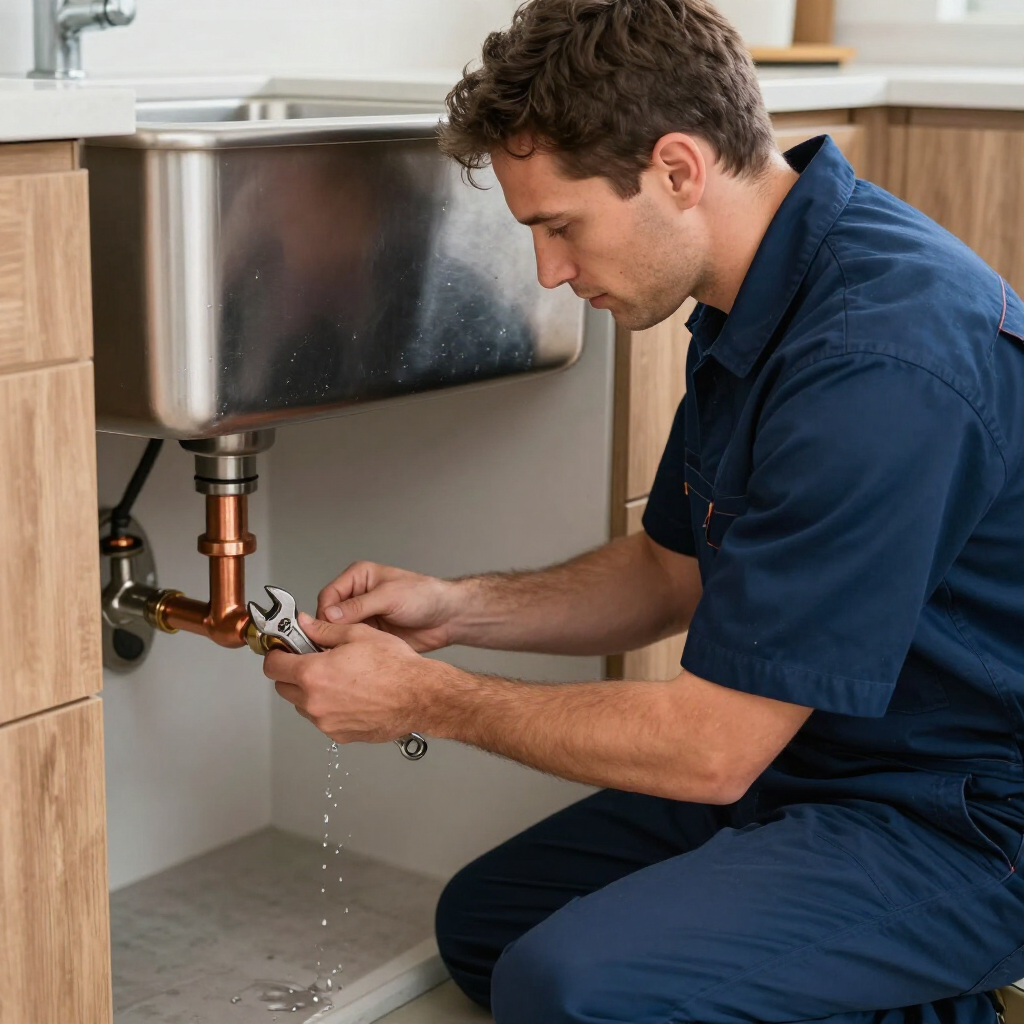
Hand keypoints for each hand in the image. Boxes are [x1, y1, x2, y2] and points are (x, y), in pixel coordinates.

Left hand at [264, 613, 446, 743]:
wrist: (420, 696)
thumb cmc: (395, 666)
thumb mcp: (358, 634)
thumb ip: (324, 629)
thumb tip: (305, 624)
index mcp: (313, 674)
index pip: (273, 667)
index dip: (276, 654)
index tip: (283, 651)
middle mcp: (315, 702)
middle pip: (283, 688)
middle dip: (292, 673)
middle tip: (313, 662)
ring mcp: (327, 722)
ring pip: (303, 706)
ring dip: (311, 692)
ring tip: (339, 679)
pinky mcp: (340, 735)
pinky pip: (323, 720)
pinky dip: (329, 708)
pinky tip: (351, 695)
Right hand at [316, 561, 462, 651]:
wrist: (447, 618)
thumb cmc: (425, 596)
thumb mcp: (389, 597)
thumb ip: (359, 606)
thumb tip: (330, 615)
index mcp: (359, 577)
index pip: (329, 595)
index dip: (325, 614)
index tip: (325, 630)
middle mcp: (358, 595)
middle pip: (330, 615)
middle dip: (330, 630)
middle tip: (332, 644)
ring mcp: (364, 616)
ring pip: (339, 631)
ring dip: (341, 641)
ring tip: (345, 651)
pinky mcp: (371, 633)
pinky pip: (353, 642)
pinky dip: (352, 649)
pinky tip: (355, 656)